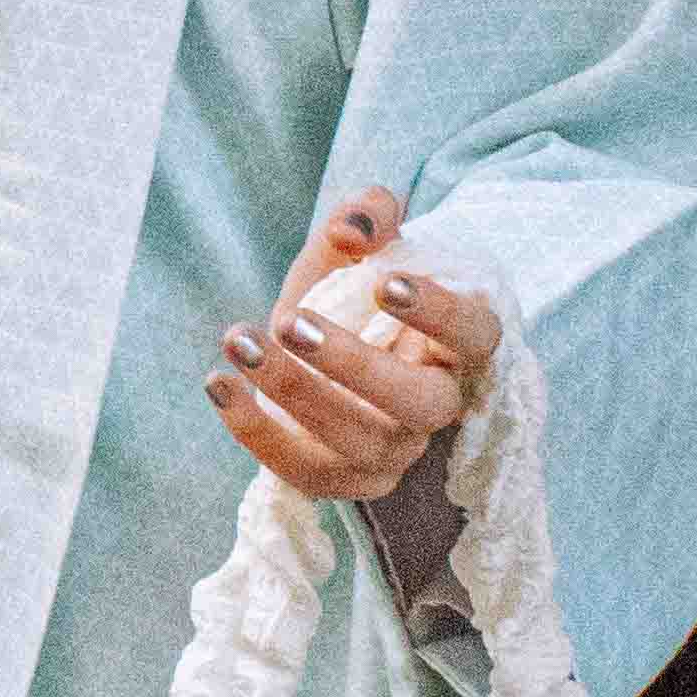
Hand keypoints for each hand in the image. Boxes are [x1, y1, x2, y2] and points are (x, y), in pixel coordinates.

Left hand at [208, 187, 500, 507]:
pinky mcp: (347, 481)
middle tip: (290, 322)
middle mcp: (438, 405)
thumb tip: (350, 230)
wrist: (319, 351)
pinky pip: (306, 473)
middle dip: (353, 365)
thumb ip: (366, 214)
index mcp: (457, 345)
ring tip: (239, 340)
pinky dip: (256, 432)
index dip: (439, 314)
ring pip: (358, 440)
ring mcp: (396, 451)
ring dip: (291, 390)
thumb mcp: (358, 241)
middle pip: (420, 404)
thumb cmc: (352, 292)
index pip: (475, 335)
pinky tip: (221, 384)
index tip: (386, 283)